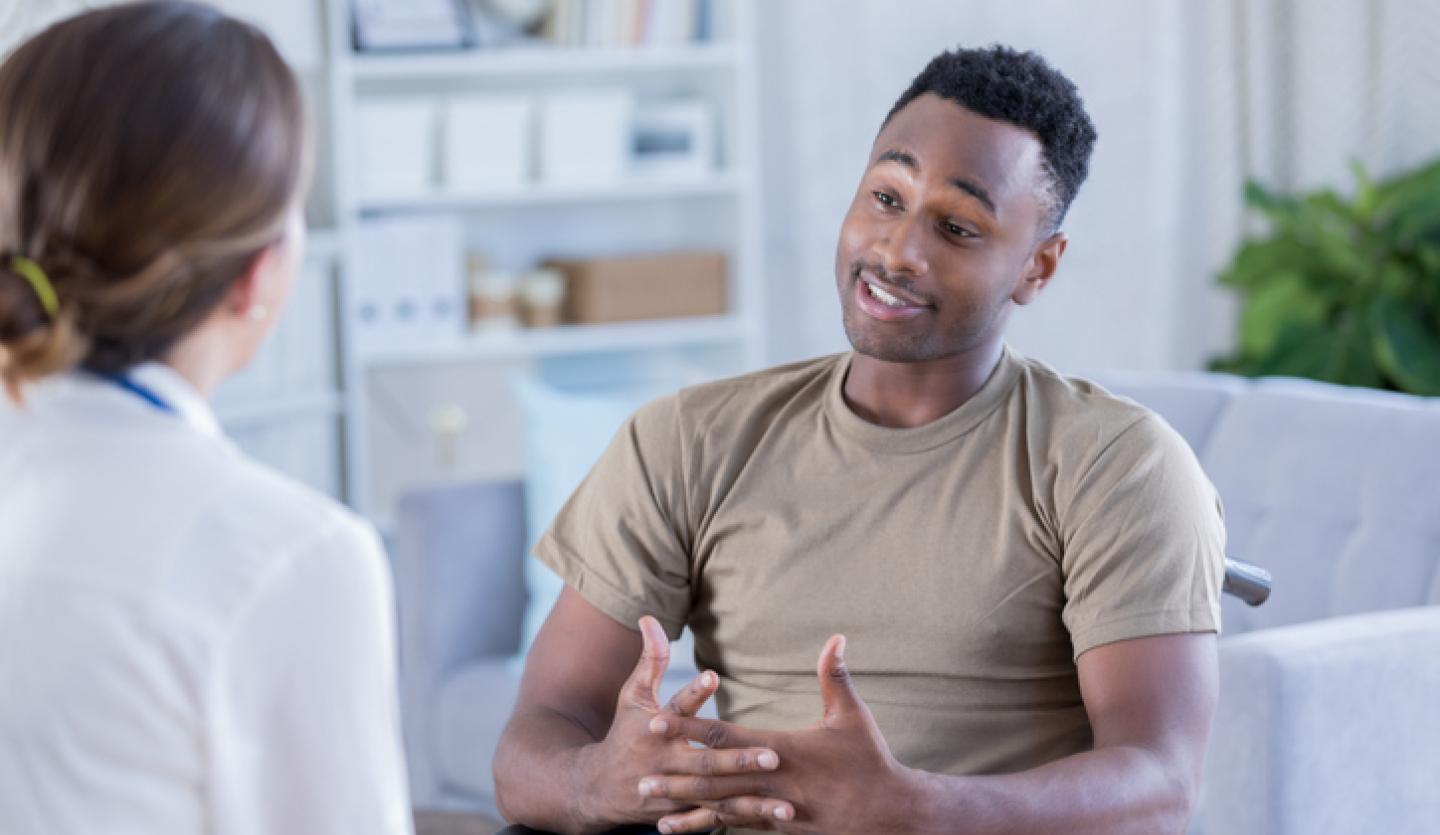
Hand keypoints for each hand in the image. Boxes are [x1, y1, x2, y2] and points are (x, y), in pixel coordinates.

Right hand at [570, 616, 792, 833]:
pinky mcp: (683, 813)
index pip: (675, 709)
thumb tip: (650, 618)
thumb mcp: (632, 696)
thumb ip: (650, 660)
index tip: (713, 677)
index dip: (693, 693)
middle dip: (738, 761)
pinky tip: (776, 820)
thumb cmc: (624, 733)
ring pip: (717, 798)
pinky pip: (717, 819)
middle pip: (704, 762)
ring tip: (787, 804)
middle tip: (773, 756)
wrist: (596, 789)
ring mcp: (675, 792)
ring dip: (751, 802)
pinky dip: (744, 819)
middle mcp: (666, 762)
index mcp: (655, 729)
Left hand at [642, 635, 917, 833]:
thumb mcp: (853, 716)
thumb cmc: (871, 761)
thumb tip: (837, 637)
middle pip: (711, 778)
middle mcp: (770, 783)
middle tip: (637, 776)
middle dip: (673, 775)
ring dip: (682, 805)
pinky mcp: (778, 827)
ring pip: (718, 808)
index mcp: (781, 751)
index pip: (725, 737)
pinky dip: (705, 826)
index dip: (689, 728)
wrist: (888, 814)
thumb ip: (836, 677)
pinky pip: (733, 827)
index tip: (657, 720)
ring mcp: (772, 809)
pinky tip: (680, 828)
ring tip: (649, 804)